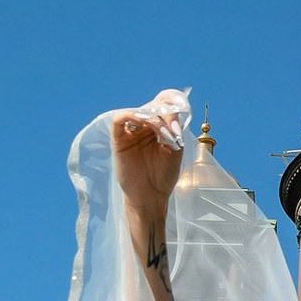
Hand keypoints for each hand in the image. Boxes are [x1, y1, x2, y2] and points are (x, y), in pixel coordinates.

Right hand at [109, 99, 185, 239]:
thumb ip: (175, 131)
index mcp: (159, 129)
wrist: (151, 197)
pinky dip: (130, 115)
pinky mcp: (119, 140)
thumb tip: (173, 114)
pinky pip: (119, 120)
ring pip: (138, 111)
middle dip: (164, 113)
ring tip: (161, 131)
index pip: (163, 106)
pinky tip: (143, 121)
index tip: (181, 107)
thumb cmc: (164, 176)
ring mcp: (131, 133)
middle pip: (152, 106)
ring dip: (151, 115)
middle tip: (172, 129)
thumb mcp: (175, 151)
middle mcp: (144, 128)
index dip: (171, 103)